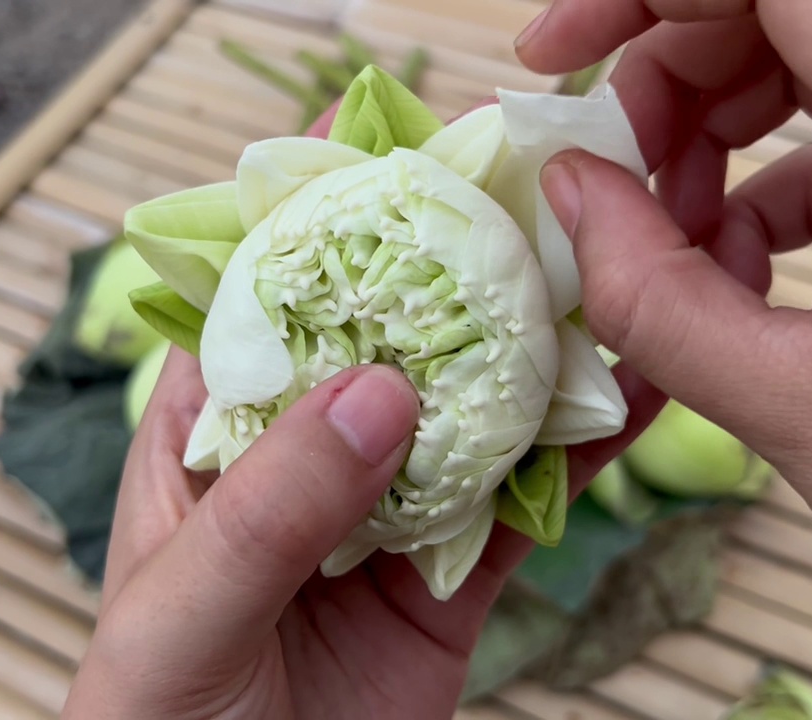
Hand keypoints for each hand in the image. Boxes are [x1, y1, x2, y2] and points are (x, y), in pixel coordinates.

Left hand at [61, 104, 667, 719]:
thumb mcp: (184, 612)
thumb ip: (270, 507)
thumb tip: (376, 389)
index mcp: (211, 445)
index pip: (261, 309)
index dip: (319, 230)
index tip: (389, 156)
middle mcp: (304, 464)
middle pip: (385, 347)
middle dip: (450, 279)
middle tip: (529, 207)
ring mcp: (386, 518)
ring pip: (467, 417)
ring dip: (531, 356)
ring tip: (604, 284)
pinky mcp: (451, 584)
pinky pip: (519, 511)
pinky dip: (574, 459)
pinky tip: (627, 402)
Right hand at [518, 0, 811, 700]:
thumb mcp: (805, 415)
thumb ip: (658, 296)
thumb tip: (566, 191)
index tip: (552, 56)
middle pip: (797, 5)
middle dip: (673, 71)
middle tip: (608, 174)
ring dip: (720, 127)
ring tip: (672, 239)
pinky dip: (777, 180)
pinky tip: (734, 270)